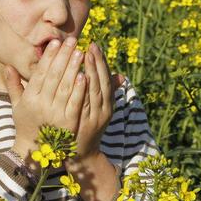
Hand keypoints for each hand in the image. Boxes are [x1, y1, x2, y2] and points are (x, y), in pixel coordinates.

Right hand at [3, 36, 86, 163]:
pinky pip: (74, 103)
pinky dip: (79, 89)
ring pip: (65, 87)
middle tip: (73, 41)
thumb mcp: (17, 105)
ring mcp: (54, 115)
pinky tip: (85, 75)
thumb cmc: (26, 124)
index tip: (56, 42)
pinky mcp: (68, 124)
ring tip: (81, 52)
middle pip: (54, 76)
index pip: (40, 72)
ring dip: (73, 68)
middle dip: (63, 56)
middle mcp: (40, 105)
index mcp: (29, 98)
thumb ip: (13, 85)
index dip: (48, 56)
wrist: (35, 152)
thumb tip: (7, 66)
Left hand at [70, 42, 124, 160]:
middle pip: (101, 82)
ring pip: (95, 91)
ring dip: (90, 73)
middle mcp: (104, 109)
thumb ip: (105, 91)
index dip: (101, 62)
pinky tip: (80, 78)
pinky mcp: (85, 124)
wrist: (82, 154)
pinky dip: (84, 91)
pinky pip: (85, 104)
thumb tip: (121, 76)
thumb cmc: (87, 126)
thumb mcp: (99, 109)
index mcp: (108, 104)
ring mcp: (95, 117)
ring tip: (83, 55)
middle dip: (96, 63)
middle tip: (89, 46)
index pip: (105, 78)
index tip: (94, 46)